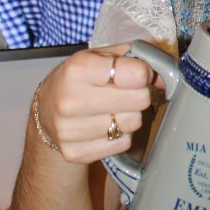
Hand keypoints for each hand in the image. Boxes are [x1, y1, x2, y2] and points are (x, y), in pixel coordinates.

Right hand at [35, 47, 153, 164]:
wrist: (46, 111)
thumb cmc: (80, 78)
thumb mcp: (99, 56)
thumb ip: (133, 59)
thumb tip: (164, 78)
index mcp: (78, 69)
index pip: (135, 74)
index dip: (143, 73)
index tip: (136, 74)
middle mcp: (70, 100)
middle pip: (139, 100)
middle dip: (139, 94)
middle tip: (127, 92)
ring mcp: (70, 130)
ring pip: (133, 123)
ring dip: (131, 115)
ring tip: (114, 108)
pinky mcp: (75, 153)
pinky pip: (122, 143)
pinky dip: (121, 134)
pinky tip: (105, 125)